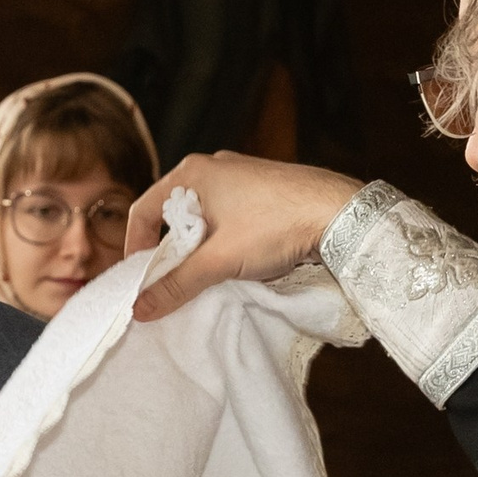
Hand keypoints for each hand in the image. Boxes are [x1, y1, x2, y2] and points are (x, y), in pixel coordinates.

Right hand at [126, 152, 363, 321]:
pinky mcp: (263, 190)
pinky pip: (229, 218)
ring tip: (209, 276)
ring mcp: (240, 176)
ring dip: (200, 248)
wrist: (341, 214)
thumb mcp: (219, 260)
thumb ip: (176, 284)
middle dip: (172, 251)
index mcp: (192, 172)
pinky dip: (224, 241)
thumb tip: (140, 308)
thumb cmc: (276, 225)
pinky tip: (237, 263)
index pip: (144, 210)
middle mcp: (213, 167)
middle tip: (175, 282)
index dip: (136, 247)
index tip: (141, 279)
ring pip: (204, 218)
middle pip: (173, 215)